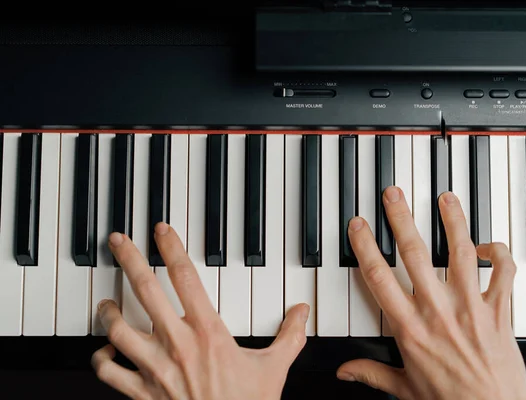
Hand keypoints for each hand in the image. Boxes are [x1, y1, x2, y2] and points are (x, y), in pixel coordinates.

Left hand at [91, 222, 308, 399]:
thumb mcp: (274, 368)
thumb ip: (289, 336)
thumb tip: (302, 312)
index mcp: (208, 332)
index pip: (185, 278)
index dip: (171, 249)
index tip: (161, 232)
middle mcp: (177, 345)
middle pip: (144, 291)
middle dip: (128, 260)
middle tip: (118, 242)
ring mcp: (156, 369)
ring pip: (118, 330)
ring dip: (109, 312)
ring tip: (107, 302)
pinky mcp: (142, 394)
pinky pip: (109, 373)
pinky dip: (101, 360)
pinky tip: (104, 352)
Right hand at [337, 187, 525, 399]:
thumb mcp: (403, 388)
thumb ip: (371, 373)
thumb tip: (344, 371)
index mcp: (409, 327)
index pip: (378, 277)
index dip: (365, 246)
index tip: (359, 226)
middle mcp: (437, 310)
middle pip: (415, 254)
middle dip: (401, 219)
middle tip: (393, 194)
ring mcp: (469, 306)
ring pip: (459, 253)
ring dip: (453, 222)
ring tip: (445, 198)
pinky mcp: (498, 309)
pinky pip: (503, 273)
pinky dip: (499, 254)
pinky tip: (488, 245)